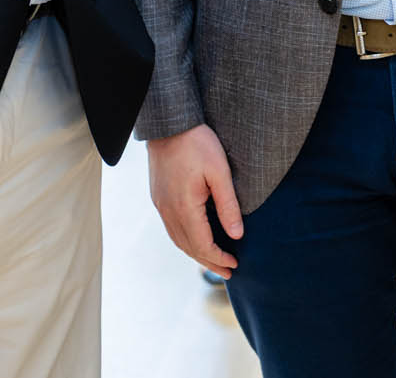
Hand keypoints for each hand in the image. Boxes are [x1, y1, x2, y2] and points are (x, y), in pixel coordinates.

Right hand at [147, 125, 242, 276]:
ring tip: (214, 261)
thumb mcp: (219, 171)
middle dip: (209, 262)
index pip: (202, 245)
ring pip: (178, 239)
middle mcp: (168, 211)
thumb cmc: (197, 143)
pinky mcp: (158, 197)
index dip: (219, 258)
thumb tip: (237, 235)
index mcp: (184, 207)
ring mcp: (160, 204)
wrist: (169, 123)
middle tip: (228, 272)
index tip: (235, 263)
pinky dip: (185, 240)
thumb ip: (228, 205)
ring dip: (196, 253)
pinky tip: (196, 239)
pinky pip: (171, 228)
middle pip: (189, 247)